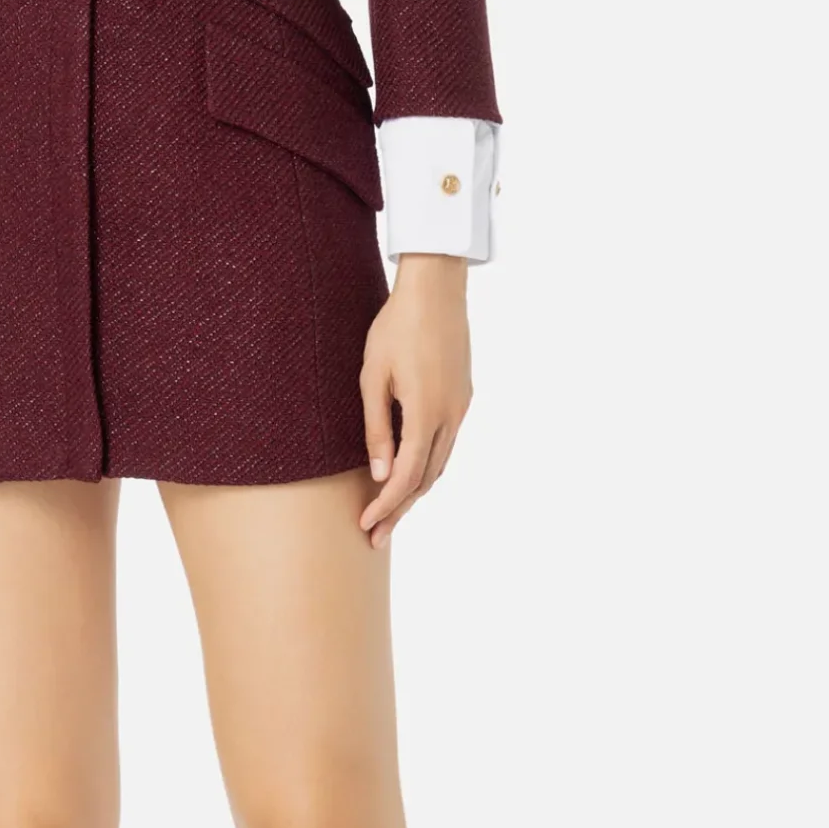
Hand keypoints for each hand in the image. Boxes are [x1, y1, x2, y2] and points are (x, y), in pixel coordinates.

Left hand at [359, 254, 470, 547]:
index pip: (406, 477)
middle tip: (376, 537)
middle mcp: (450, 416)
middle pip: (426, 479)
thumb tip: (379, 475)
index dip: (386, 506)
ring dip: (415, 492)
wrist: (436, 290)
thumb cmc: (396, 328)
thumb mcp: (373, 378)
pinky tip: (411, 474)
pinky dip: (427, 467)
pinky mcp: (463, 397)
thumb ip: (376, 429)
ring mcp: (460, 407)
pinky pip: (446, 444)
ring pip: (439, 464)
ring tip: (391, 514)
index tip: (365, 525)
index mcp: (425, 413)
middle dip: (400, 511)